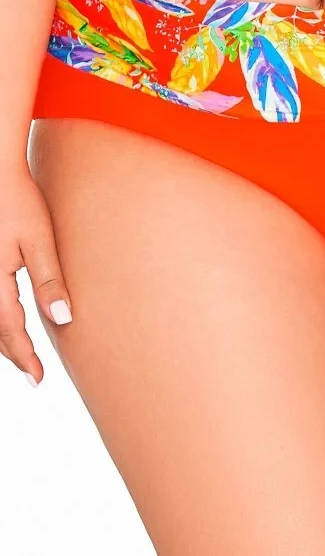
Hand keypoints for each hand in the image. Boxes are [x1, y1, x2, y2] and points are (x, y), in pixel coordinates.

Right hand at [1, 165, 71, 386]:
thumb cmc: (17, 202)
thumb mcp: (38, 241)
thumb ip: (49, 281)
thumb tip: (63, 319)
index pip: (9, 331)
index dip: (25, 357)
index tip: (39, 378)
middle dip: (13, 352)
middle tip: (33, 372)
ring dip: (2, 337)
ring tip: (22, 353)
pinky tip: (7, 320)